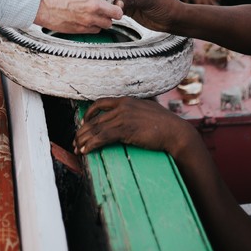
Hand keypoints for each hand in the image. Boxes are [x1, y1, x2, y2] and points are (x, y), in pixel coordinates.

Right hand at [34, 0, 123, 33]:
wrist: (41, 6)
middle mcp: (95, 4)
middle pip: (118, 12)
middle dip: (116, 10)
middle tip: (111, 8)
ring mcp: (89, 19)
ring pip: (109, 23)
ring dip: (105, 19)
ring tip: (97, 15)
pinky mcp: (83, 29)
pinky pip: (97, 30)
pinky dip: (95, 26)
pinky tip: (88, 21)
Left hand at [74, 96, 193, 156]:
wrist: (175, 131)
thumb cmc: (164, 124)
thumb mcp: (147, 111)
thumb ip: (135, 111)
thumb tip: (129, 118)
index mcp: (126, 100)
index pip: (101, 103)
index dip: (89, 113)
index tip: (84, 123)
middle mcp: (122, 106)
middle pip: (95, 118)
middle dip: (82, 131)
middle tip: (75, 141)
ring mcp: (123, 117)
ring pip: (96, 128)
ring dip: (83, 140)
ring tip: (77, 149)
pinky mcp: (125, 130)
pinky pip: (102, 137)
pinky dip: (91, 144)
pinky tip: (86, 151)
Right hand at [105, 0, 182, 32]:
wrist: (173, 19)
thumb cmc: (165, 5)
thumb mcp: (147, 1)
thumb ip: (131, 1)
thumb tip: (116, 4)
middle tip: (102, 2)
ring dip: (110, 4)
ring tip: (107, 10)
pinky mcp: (130, 8)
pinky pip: (118, 8)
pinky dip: (114, 11)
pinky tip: (112, 15)